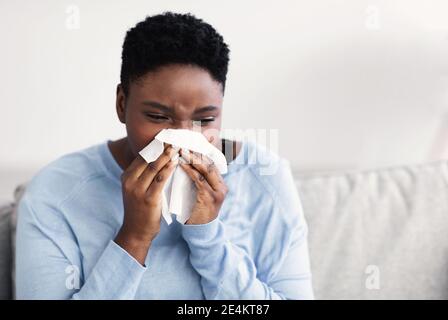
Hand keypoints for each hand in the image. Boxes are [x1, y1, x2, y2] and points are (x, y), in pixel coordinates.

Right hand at [115, 145, 177, 263]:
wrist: (136, 231)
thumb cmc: (140, 210)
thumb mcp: (137, 189)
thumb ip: (143, 175)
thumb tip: (158, 159)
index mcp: (126, 176)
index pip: (142, 156)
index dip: (155, 145)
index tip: (166, 137)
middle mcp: (130, 181)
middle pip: (148, 159)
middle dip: (162, 147)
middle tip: (174, 138)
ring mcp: (138, 190)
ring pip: (154, 167)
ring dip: (167, 155)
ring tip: (177, 146)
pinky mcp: (148, 198)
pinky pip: (160, 180)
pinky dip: (168, 169)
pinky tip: (176, 162)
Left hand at [179, 149, 227, 224]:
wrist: (200, 231)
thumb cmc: (197, 211)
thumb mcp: (201, 194)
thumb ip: (199, 181)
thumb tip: (188, 163)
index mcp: (221, 185)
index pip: (213, 164)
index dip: (202, 153)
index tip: (190, 144)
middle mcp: (222, 187)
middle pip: (211, 164)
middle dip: (197, 153)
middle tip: (184, 145)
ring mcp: (217, 192)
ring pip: (206, 170)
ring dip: (193, 159)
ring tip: (182, 151)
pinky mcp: (210, 197)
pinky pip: (199, 180)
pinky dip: (190, 170)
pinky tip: (181, 164)